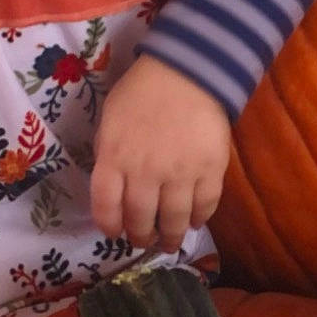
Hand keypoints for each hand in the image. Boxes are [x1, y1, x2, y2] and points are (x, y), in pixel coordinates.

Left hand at [91, 53, 230, 251]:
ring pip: (175, 220)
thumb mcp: (109, 121)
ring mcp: (181, 174)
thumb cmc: (140, 94)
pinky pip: (205, 206)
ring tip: (169, 243)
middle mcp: (146, 171)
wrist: (186, 74)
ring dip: (171, 238)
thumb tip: (111, 185)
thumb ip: (108, 153)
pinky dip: (200, 219)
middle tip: (143, 241)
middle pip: (141, 219)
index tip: (113, 232)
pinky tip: (195, 222)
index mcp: (115, 157)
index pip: (105, 206)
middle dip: (140, 236)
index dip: (108, 225)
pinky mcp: (211, 171)